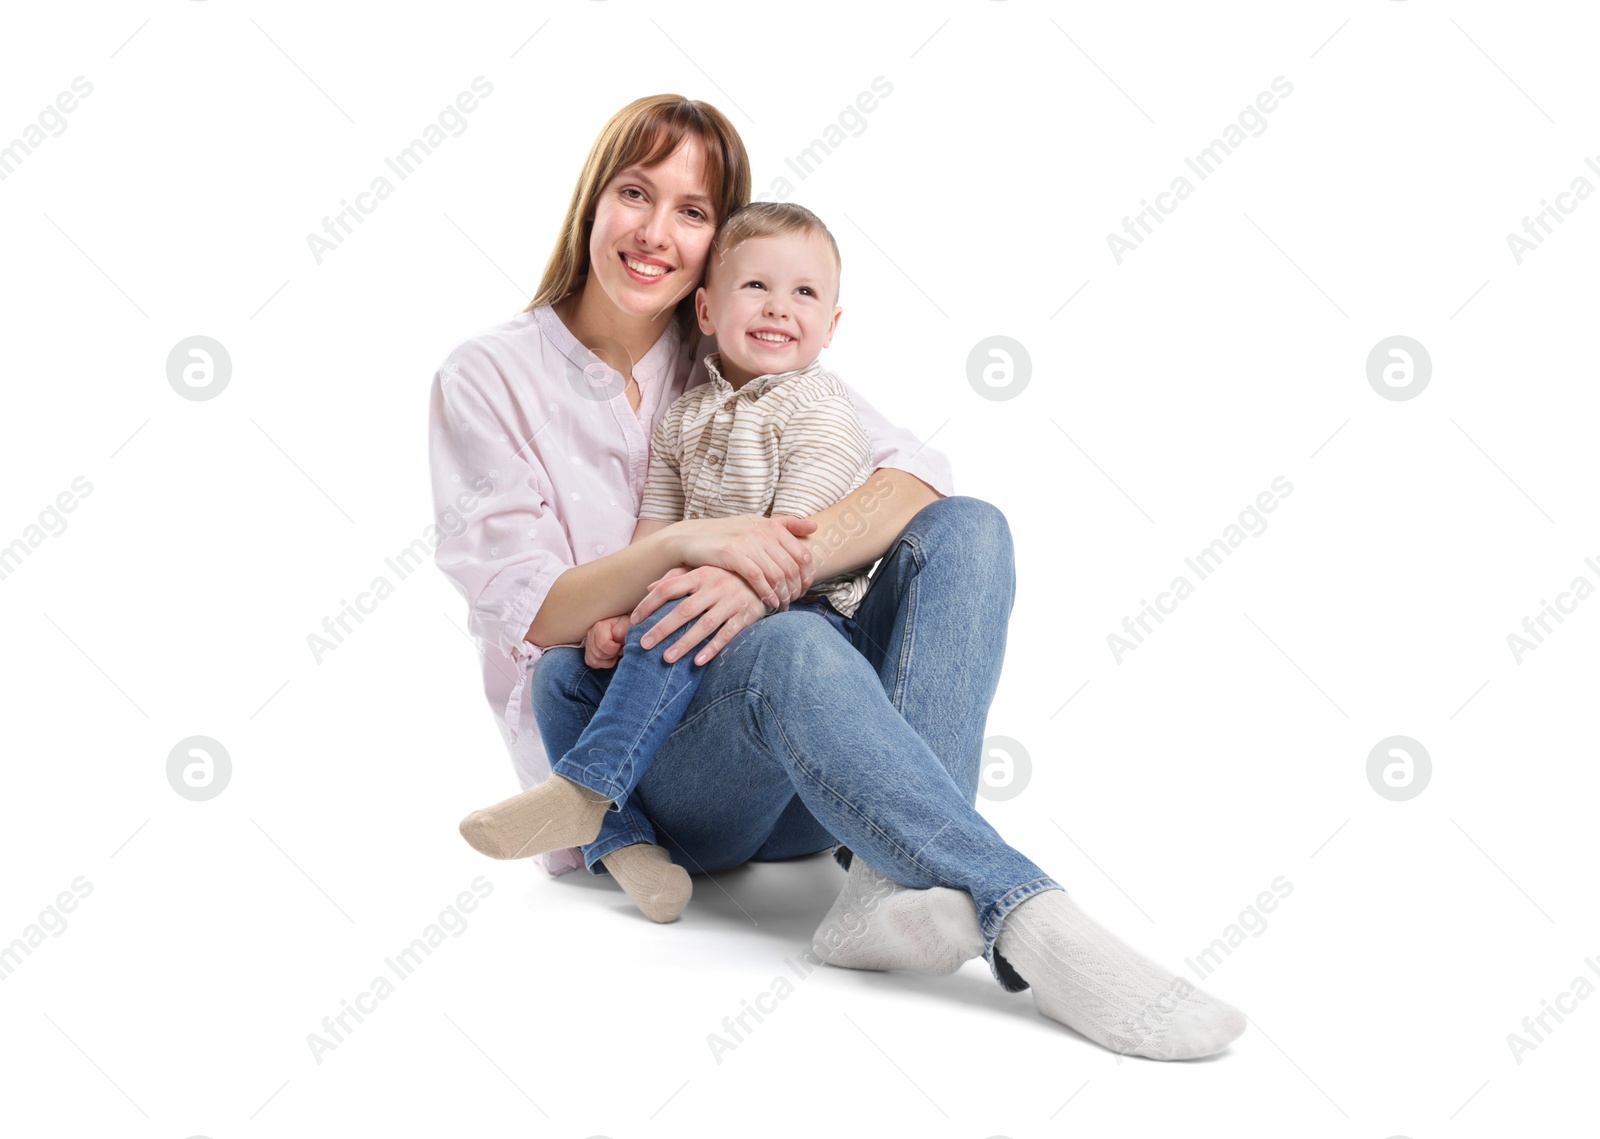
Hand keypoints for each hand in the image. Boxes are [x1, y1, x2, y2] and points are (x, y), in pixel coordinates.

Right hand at [583, 614, 631, 668]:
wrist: (624, 627)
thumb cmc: (626, 626)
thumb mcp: (628, 625)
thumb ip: (622, 631)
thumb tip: (616, 640)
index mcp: (599, 626)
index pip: (603, 644)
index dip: (615, 648)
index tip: (621, 644)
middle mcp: (591, 634)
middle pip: (599, 654)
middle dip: (612, 655)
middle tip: (619, 649)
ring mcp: (588, 643)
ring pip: (594, 661)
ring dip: (608, 661)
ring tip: (615, 653)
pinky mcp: (588, 651)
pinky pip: (592, 663)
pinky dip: (603, 664)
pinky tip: (610, 657)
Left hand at [630, 565, 769, 665]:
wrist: (767, 575)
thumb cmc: (727, 574)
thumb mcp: (703, 569)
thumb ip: (676, 577)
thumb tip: (650, 588)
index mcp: (701, 574)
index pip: (668, 588)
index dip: (649, 603)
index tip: (634, 620)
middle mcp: (715, 587)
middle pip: (683, 610)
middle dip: (662, 628)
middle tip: (644, 644)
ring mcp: (731, 602)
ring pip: (704, 626)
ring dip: (684, 643)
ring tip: (666, 658)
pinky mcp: (746, 616)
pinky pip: (727, 635)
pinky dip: (712, 649)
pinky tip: (697, 662)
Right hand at [669, 514, 817, 609]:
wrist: (692, 538)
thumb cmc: (727, 535)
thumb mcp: (756, 525)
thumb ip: (785, 525)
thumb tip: (814, 526)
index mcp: (772, 526)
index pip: (802, 554)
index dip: (807, 576)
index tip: (803, 590)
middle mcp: (762, 532)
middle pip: (792, 567)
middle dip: (795, 589)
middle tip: (792, 602)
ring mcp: (747, 542)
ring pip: (777, 574)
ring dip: (782, 595)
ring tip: (781, 606)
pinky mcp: (732, 553)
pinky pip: (757, 577)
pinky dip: (767, 593)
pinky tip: (769, 603)